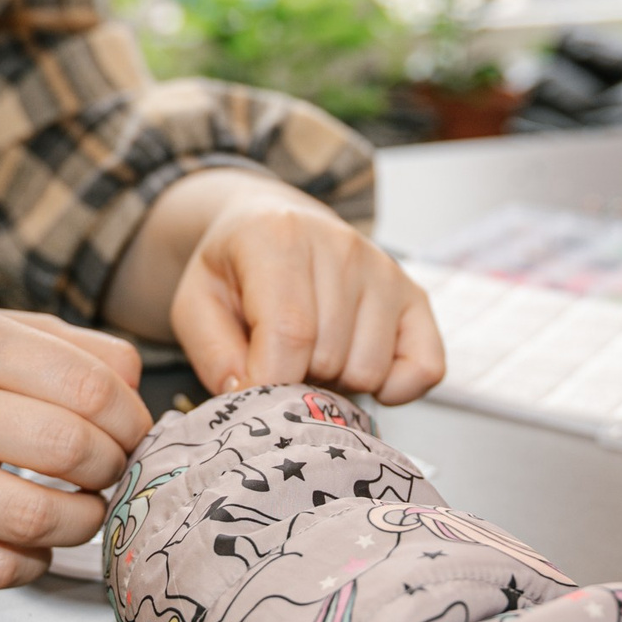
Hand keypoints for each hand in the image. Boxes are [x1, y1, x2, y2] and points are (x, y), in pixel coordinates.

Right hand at [0, 307, 152, 586]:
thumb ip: (77, 349)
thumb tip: (140, 392)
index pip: (87, 386)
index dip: (129, 416)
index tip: (132, 428)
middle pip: (68, 449)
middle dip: (112, 464)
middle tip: (110, 465)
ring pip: (35, 519)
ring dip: (84, 519)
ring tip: (84, 504)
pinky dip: (35, 561)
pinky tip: (36, 538)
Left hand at [169, 183, 444, 403]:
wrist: (271, 225)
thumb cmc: (234, 271)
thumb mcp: (195, 303)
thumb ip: (213, 352)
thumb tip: (250, 395)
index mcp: (280, 237)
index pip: (290, 333)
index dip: (269, 383)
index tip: (251, 397)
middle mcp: (343, 247)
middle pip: (330, 357)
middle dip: (298, 380)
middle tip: (278, 361)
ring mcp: (386, 270)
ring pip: (371, 371)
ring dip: (337, 383)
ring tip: (313, 355)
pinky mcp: (415, 297)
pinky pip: (426, 368)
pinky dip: (396, 388)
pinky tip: (358, 372)